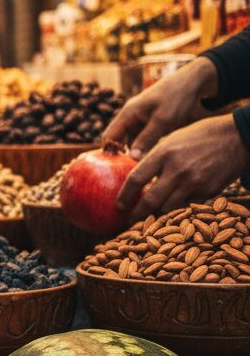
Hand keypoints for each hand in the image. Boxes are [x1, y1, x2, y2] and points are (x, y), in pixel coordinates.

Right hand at [103, 57, 219, 158]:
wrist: (193, 82)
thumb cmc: (176, 98)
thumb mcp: (162, 120)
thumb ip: (146, 139)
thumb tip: (131, 158)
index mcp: (127, 114)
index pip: (108, 137)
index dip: (109, 152)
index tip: (116, 168)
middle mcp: (130, 117)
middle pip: (118, 140)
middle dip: (122, 156)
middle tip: (130, 171)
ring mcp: (141, 120)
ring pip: (132, 141)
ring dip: (136, 153)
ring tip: (142, 168)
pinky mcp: (151, 123)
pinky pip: (143, 139)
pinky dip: (146, 149)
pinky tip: (153, 159)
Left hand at [117, 115, 249, 219]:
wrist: (236, 138)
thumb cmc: (199, 136)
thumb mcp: (171, 140)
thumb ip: (154, 158)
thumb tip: (135, 176)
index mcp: (164, 153)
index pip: (136, 179)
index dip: (124, 196)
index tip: (119, 205)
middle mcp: (177, 170)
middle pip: (150, 201)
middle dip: (137, 214)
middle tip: (130, 220)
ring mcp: (195, 183)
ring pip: (168, 208)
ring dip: (158, 214)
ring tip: (150, 217)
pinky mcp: (209, 191)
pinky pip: (188, 207)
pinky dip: (178, 210)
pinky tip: (173, 211)